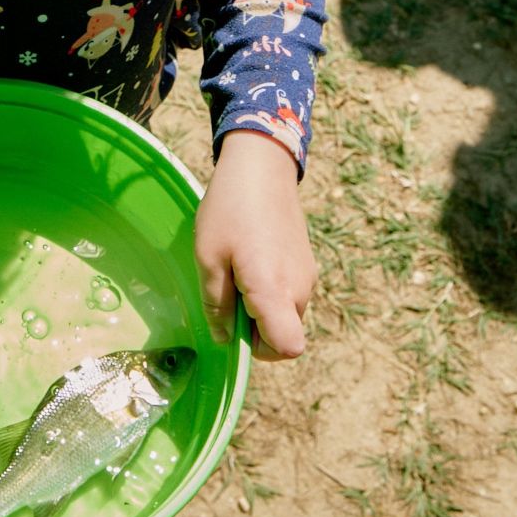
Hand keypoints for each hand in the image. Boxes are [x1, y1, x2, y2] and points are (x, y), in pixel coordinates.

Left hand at [194, 129, 316, 360]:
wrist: (262, 165)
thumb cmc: (229, 210)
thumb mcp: (208, 257)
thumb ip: (216, 304)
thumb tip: (225, 338)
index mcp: (274, 290)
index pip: (288, 348)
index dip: (260, 351)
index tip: (235, 326)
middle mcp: (299, 288)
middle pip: (283, 334)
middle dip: (255, 325)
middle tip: (228, 289)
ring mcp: (308, 275)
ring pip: (286, 313)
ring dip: (262, 305)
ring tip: (237, 266)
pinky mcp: (307, 263)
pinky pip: (290, 293)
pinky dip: (271, 289)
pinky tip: (251, 255)